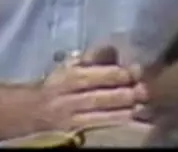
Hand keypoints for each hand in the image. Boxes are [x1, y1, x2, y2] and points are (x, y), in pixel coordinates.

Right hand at [33, 46, 148, 131]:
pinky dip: (116, 121)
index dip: (115, 73)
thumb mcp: (68, 66)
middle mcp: (68, 96)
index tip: (135, 70)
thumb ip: (90, 58)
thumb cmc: (57, 84)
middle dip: (124, 93)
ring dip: (123, 108)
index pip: (93, 75)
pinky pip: (98, 124)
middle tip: (145, 89)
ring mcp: (71, 115)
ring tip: (143, 104)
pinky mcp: (74, 130)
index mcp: (67, 76)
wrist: (32, 110)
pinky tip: (132, 117)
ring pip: (100, 112)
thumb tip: (113, 48)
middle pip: (98, 95)